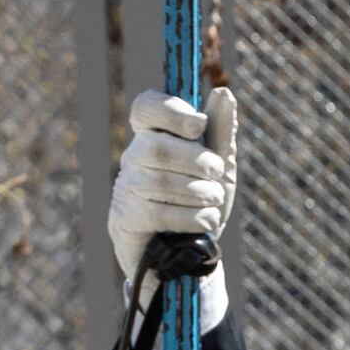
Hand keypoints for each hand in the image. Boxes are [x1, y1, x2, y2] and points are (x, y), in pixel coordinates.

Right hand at [108, 85, 238, 288]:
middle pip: (155, 147)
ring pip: (159, 182)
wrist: (186, 256)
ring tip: (215, 200)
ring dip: (198, 192)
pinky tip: (207, 221)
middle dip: (195, 160)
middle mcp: (134, 159)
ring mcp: (126, 190)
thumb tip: (224, 93)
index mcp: (154, 136)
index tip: (198, 124)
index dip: (170, 110)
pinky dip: (192, 217)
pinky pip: (158, 213)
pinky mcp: (126, 221)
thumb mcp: (218, 168)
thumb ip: (221, 133)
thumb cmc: (199, 203)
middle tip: (217, 171)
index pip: (145, 108)